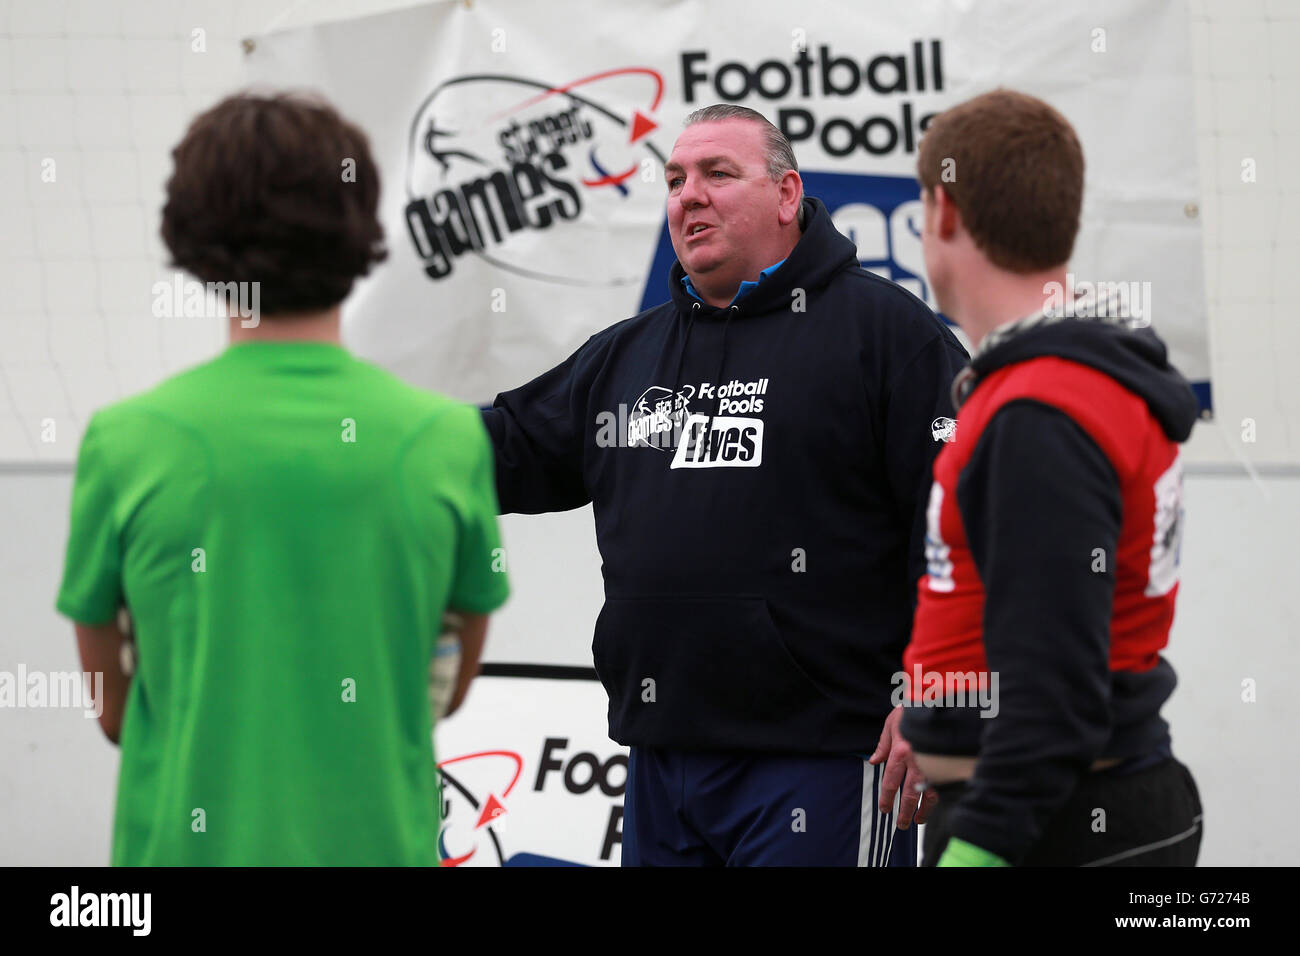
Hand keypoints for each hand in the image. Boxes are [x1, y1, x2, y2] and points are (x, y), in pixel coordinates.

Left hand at [867, 705, 937, 828]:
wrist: (939, 698)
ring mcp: (935, 764)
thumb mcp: (892, 723)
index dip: (887, 798)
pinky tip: (936, 805)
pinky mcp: (949, 763)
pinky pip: (944, 787)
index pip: (891, 782)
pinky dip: (939, 798)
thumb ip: (883, 744)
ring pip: (929, 795)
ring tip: (918, 821)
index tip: (885, 809)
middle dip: (903, 812)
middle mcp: (917, 761)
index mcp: (901, 751)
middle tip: (900, 825)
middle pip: (909, 795)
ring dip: (923, 811)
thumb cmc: (913, 708)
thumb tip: (873, 761)